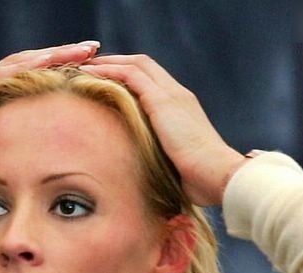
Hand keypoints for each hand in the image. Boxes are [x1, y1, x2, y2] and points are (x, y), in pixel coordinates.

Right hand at [0, 42, 100, 197]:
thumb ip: (10, 165)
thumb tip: (38, 182)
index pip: (34, 85)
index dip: (62, 78)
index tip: (93, 74)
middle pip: (33, 67)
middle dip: (65, 58)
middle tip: (96, 50)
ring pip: (20, 64)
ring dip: (52, 55)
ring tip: (82, 50)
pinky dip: (25, 67)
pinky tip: (48, 61)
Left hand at [81, 54, 247, 206]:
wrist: (217, 175)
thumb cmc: (201, 181)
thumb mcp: (178, 166)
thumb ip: (164, 161)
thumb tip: (148, 177)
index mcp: (183, 109)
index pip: (155, 80)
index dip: (131, 76)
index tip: (109, 81)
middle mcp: (178, 95)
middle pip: (144, 65)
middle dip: (118, 62)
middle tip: (94, 67)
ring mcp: (172, 96)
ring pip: (136, 65)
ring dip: (109, 63)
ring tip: (86, 67)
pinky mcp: (163, 102)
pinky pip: (130, 76)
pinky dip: (109, 72)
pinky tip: (90, 74)